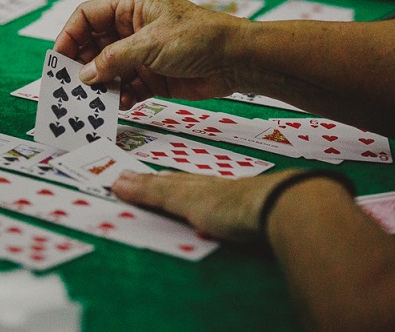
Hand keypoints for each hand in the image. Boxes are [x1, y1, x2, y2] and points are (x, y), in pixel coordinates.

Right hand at [53, 0, 246, 108]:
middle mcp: (132, 29)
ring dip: (100, 84)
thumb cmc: (197, 38)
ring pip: (108, 69)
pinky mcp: (152, 77)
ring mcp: (141, 54)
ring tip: (92, 100)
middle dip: (82, 65)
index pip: (88, 16)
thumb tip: (84, 75)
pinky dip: (119, 96)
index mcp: (131, 7)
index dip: (70, 35)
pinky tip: (119, 103)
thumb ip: (113, 60)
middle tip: (71, 86)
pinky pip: (125, 87)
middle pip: (94, 45)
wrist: (236, 61)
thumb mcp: (149, 45)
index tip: (59, 58)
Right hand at [111, 169, 301, 243]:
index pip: (159, 181)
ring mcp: (226, 199)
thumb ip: (153, 191)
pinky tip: (207, 211)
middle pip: (176, 185)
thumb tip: (118, 180)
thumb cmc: (228, 203)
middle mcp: (206, 188)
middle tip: (136, 182)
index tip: (122, 178)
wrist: (276, 208)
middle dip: (157, 185)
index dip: (140, 181)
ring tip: (166, 192)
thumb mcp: (182, 198)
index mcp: (189, 183)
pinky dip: (203, 207)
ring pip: (197, 193)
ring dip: (180, 194)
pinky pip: (215, 209)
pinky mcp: (243, 215)